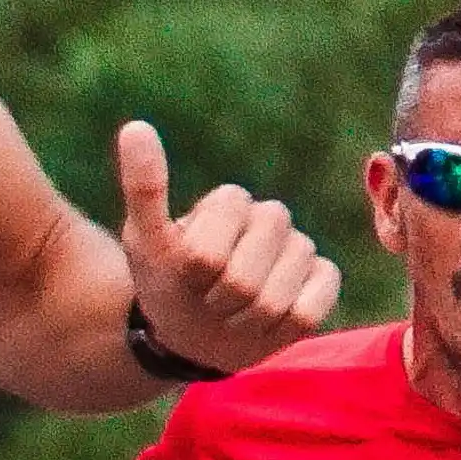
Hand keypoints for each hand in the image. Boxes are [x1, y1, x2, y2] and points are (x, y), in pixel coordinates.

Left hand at [117, 122, 339, 378]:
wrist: (196, 333)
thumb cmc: (168, 284)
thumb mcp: (145, 243)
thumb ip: (144, 188)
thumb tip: (135, 126)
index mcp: (231, 201)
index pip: (208, 254)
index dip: (193, 278)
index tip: (185, 277)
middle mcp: (272, 217)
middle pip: (244, 279)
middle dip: (218, 302)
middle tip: (209, 300)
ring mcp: (302, 248)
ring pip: (275, 300)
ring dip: (245, 321)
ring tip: (234, 313)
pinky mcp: (324, 280)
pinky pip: (309, 310)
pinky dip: (281, 327)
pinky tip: (268, 322)